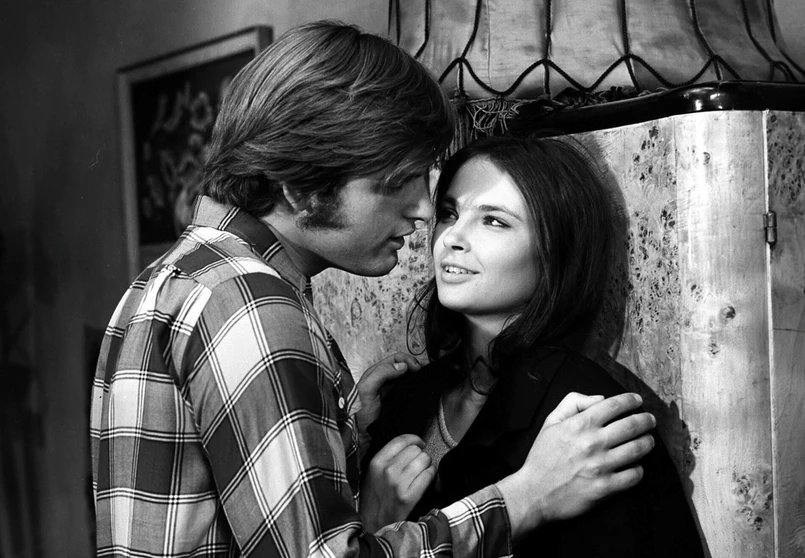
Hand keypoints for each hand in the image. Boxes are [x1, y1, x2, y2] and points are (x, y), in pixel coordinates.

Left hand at [356, 352, 421, 430]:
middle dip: (415, 365)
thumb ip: (381, 373)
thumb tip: (401, 366)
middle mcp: (383, 379)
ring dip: (416, 375)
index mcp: (375, 372)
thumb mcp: (367, 388)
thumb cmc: (359, 413)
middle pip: (403, 366)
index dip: (408, 360)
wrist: (360, 435)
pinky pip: (407, 389)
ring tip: (424, 377)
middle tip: (423, 371)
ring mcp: (390, 390)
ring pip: (406, 377)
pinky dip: (415, 387)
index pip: (395, 358)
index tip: (417, 368)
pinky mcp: (395, 401)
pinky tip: (419, 389)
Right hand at [360, 434, 435, 532]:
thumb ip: (388, 457)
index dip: (415, 439)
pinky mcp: (409, 497)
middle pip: (415, 450)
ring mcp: (398, 483)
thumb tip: (411, 445)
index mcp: (377, 462)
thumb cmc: (375, 497)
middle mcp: (387, 470)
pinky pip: (429, 474)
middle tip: (419, 464)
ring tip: (422, 473)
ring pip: (424, 460)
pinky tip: (426, 481)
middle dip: (421, 455)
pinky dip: (432, 475)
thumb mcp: (373, 473)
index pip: (401, 440)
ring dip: (427, 465)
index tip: (419, 444)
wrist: (372, 525)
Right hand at [496, 392, 655, 540]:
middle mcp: (592, 443)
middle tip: (650, 420)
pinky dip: (639, 469)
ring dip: (647, 442)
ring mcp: (600, 466)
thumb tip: (600, 399)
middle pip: (632, 425)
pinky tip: (636, 466)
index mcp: (579, 424)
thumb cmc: (542, 456)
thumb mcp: (551, 422)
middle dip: (646, 420)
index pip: (614, 405)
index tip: (637, 400)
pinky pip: (634, 476)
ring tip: (648, 441)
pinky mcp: (605, 488)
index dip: (630, 400)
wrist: (534, 492)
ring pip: (637, 449)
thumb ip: (573, 403)